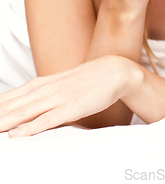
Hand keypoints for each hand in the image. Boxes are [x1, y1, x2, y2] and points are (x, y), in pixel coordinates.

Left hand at [0, 56, 139, 137]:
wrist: (113, 71)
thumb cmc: (86, 81)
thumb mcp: (60, 85)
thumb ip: (43, 95)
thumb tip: (26, 108)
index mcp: (42, 83)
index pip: (10, 97)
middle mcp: (46, 89)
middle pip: (12, 105)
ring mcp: (58, 97)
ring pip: (25, 112)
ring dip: (4, 121)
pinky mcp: (71, 107)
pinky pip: (47, 120)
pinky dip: (30, 128)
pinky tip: (17, 135)